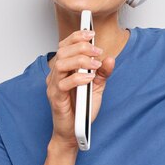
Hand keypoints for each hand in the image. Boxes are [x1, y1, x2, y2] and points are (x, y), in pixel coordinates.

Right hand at [45, 30, 115, 151]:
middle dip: (81, 46)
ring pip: (61, 64)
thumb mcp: (97, 88)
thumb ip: (103, 73)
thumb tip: (110, 58)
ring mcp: (54, 86)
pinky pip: (63, 84)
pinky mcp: (55, 98)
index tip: (91, 32)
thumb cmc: (82, 109)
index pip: (65, 45)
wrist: (74, 132)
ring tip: (95, 64)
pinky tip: (89, 78)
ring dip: (80, 60)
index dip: (77, 36)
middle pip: (63, 51)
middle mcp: (56, 74)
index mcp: (64, 69)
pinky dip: (78, 78)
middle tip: (98, 50)